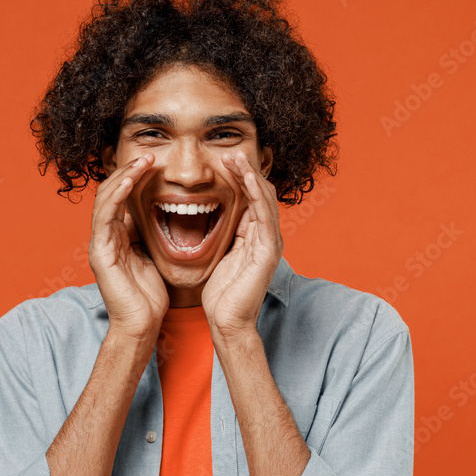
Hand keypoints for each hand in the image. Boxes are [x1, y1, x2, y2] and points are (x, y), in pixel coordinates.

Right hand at [89, 153, 168, 338]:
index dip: (136, 177)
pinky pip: (105, 216)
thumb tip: (165, 213)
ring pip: (106, 198)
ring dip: (124, 176)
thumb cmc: (149, 295)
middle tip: (150, 154)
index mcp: (118, 236)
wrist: (141, 325)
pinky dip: (116, 195)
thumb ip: (150, 234)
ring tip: (142, 161)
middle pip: (112, 192)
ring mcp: (100, 243)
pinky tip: (130, 180)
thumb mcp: (153, 255)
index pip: (122, 197)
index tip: (156, 162)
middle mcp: (106, 236)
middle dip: (129, 170)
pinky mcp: (100, 252)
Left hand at [202, 150, 282, 338]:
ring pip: (265, 198)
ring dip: (251, 176)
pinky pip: (264, 215)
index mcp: (254, 237)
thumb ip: (221, 236)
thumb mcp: (218, 256)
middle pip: (261, 193)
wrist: (227, 323)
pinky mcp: (268, 251)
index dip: (239, 178)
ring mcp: (271, 242)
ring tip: (236, 157)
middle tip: (229, 152)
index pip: (251, 198)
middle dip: (246, 171)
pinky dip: (256, 193)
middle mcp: (266, 236)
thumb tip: (205, 216)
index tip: (223, 161)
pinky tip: (246, 178)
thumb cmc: (220, 295)